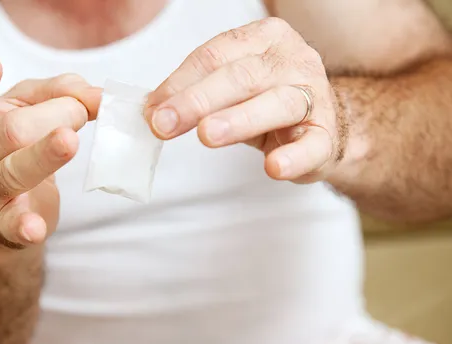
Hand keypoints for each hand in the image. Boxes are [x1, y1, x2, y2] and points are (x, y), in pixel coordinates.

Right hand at [0, 51, 100, 245]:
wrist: (1, 194)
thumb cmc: (10, 138)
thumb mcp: (30, 105)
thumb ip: (61, 92)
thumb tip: (98, 97)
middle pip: (7, 133)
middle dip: (52, 117)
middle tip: (79, 112)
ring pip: (12, 172)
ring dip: (47, 154)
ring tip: (70, 140)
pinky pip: (10, 224)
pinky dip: (23, 227)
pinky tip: (35, 228)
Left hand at [145, 17, 346, 182]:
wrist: (321, 122)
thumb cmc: (266, 99)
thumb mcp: (229, 87)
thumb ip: (194, 92)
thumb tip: (153, 111)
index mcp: (264, 39)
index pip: (215, 56)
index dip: (179, 83)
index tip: (152, 110)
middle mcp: (292, 60)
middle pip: (241, 77)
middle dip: (197, 100)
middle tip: (164, 123)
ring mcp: (314, 96)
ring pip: (276, 104)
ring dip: (238, 120)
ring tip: (207, 135)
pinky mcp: (327, 135)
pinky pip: (312, 146)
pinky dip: (294, 157)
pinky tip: (274, 167)